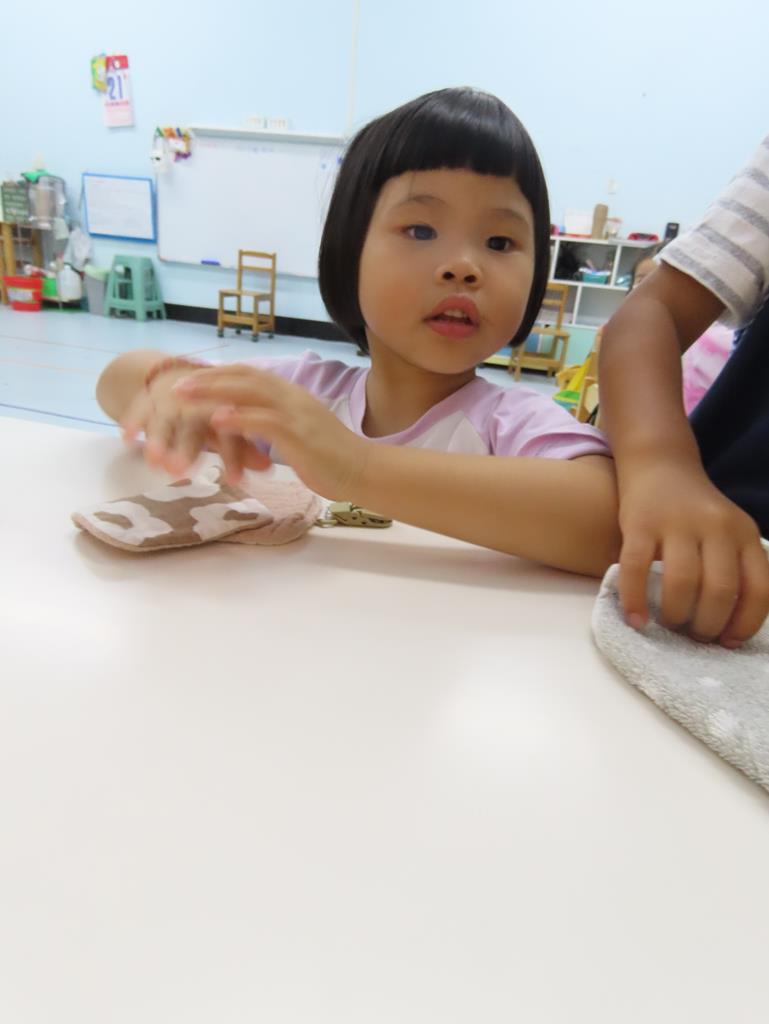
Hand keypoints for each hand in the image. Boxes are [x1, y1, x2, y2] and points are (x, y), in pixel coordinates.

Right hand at [120, 361, 270, 477]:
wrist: (177, 377)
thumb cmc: (209, 411)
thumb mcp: (227, 427)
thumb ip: (245, 449)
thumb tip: (269, 470)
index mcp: (222, 406)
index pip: (229, 431)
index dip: (233, 456)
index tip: (235, 481)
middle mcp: (195, 402)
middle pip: (193, 425)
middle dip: (187, 448)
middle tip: (182, 472)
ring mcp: (169, 400)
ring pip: (164, 419)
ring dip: (158, 439)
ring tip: (154, 462)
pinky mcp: (147, 398)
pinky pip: (138, 408)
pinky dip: (132, 420)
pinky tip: (126, 437)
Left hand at [173, 364, 369, 496]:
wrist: (364, 471)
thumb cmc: (331, 459)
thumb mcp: (298, 434)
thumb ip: (272, 424)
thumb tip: (245, 423)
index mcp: (292, 395)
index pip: (250, 374)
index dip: (219, 374)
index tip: (192, 379)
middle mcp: (292, 397)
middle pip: (244, 376)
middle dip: (208, 378)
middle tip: (176, 384)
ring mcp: (296, 413)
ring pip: (249, 392)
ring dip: (213, 391)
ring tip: (184, 396)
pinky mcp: (299, 435)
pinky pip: (264, 421)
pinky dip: (239, 418)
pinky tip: (217, 420)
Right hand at [617, 461, 768, 646]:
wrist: (661, 465)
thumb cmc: (696, 512)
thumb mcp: (730, 532)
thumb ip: (734, 567)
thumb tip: (727, 628)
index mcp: (744, 534)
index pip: (759, 588)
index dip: (745, 623)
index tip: (728, 642)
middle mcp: (717, 527)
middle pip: (720, 590)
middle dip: (707, 625)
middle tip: (693, 635)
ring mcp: (678, 523)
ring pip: (683, 582)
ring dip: (676, 615)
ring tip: (669, 625)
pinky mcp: (641, 523)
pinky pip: (637, 568)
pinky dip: (635, 600)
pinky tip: (635, 619)